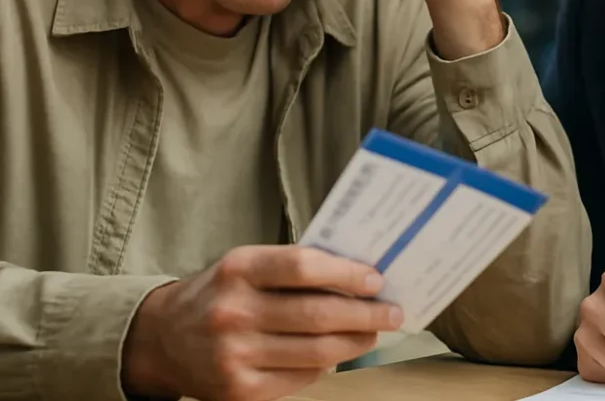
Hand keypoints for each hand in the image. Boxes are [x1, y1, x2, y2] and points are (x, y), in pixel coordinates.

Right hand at [120, 245, 402, 400]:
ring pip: (316, 352)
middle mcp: (233, 311)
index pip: (303, 267)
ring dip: (355, 343)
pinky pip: (300, 379)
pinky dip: (326, 367)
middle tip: (393, 312)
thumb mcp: (247, 265)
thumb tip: (357, 276)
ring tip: (373, 333)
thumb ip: (293, 267)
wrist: (163, 338)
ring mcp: (234, 355)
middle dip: (365, 314)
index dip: (346, 273)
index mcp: (238, 269)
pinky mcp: (238, 391)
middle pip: (317, 314)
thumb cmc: (221, 293)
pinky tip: (338, 354)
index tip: (376, 280)